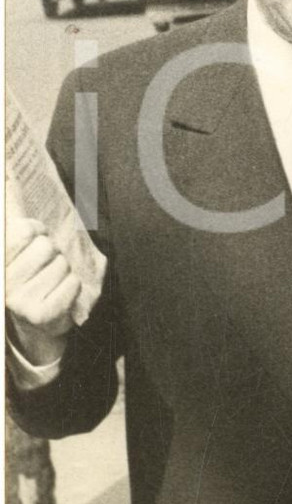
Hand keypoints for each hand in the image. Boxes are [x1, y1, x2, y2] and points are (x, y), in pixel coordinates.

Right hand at [5, 217, 79, 363]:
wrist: (36, 324)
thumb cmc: (30, 277)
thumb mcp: (18, 248)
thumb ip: (14, 220)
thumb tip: (7, 179)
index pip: (25, 231)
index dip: (37, 232)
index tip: (33, 243)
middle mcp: (3, 282)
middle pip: (46, 246)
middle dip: (52, 253)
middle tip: (44, 268)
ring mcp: (19, 300)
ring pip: (61, 264)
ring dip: (63, 271)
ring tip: (51, 283)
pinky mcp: (40, 314)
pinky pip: (71, 283)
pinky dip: (72, 286)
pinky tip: (59, 294)